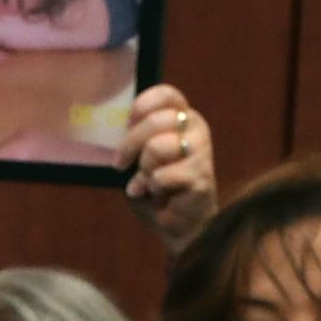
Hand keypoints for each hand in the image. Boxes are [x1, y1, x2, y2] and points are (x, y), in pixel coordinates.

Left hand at [118, 85, 216, 253]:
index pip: (166, 95)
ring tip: (150, 183)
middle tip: (120, 165)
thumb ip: (135, 141)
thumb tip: (118, 133)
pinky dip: (152, 189)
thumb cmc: (158, 188)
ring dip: (144, 171)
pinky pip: (161, 176)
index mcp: (182, 118)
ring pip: (156, 148)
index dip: (141, 107)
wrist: (180, 225)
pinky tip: (162, 196)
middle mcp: (196, 129)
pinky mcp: (201, 176)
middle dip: (129, 145)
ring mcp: (202, 151)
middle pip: (156, 120)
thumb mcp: (141, 158)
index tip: (127, 125)